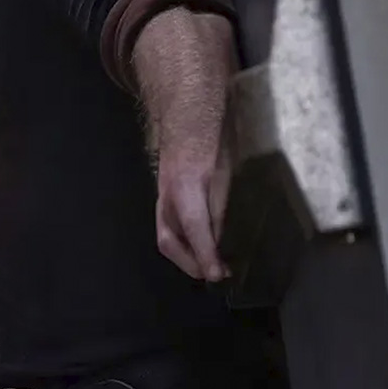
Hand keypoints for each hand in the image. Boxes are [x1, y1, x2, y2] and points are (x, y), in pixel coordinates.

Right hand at [156, 144, 230, 282]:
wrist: (185, 114)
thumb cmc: (211, 139)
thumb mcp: (224, 173)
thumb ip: (219, 206)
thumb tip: (220, 239)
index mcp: (185, 188)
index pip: (194, 228)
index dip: (205, 255)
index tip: (217, 275)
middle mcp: (168, 196)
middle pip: (169, 239)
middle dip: (189, 262)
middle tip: (212, 274)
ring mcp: (163, 195)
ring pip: (166, 233)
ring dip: (184, 254)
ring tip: (206, 263)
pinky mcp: (164, 193)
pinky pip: (168, 223)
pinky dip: (182, 239)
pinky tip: (197, 242)